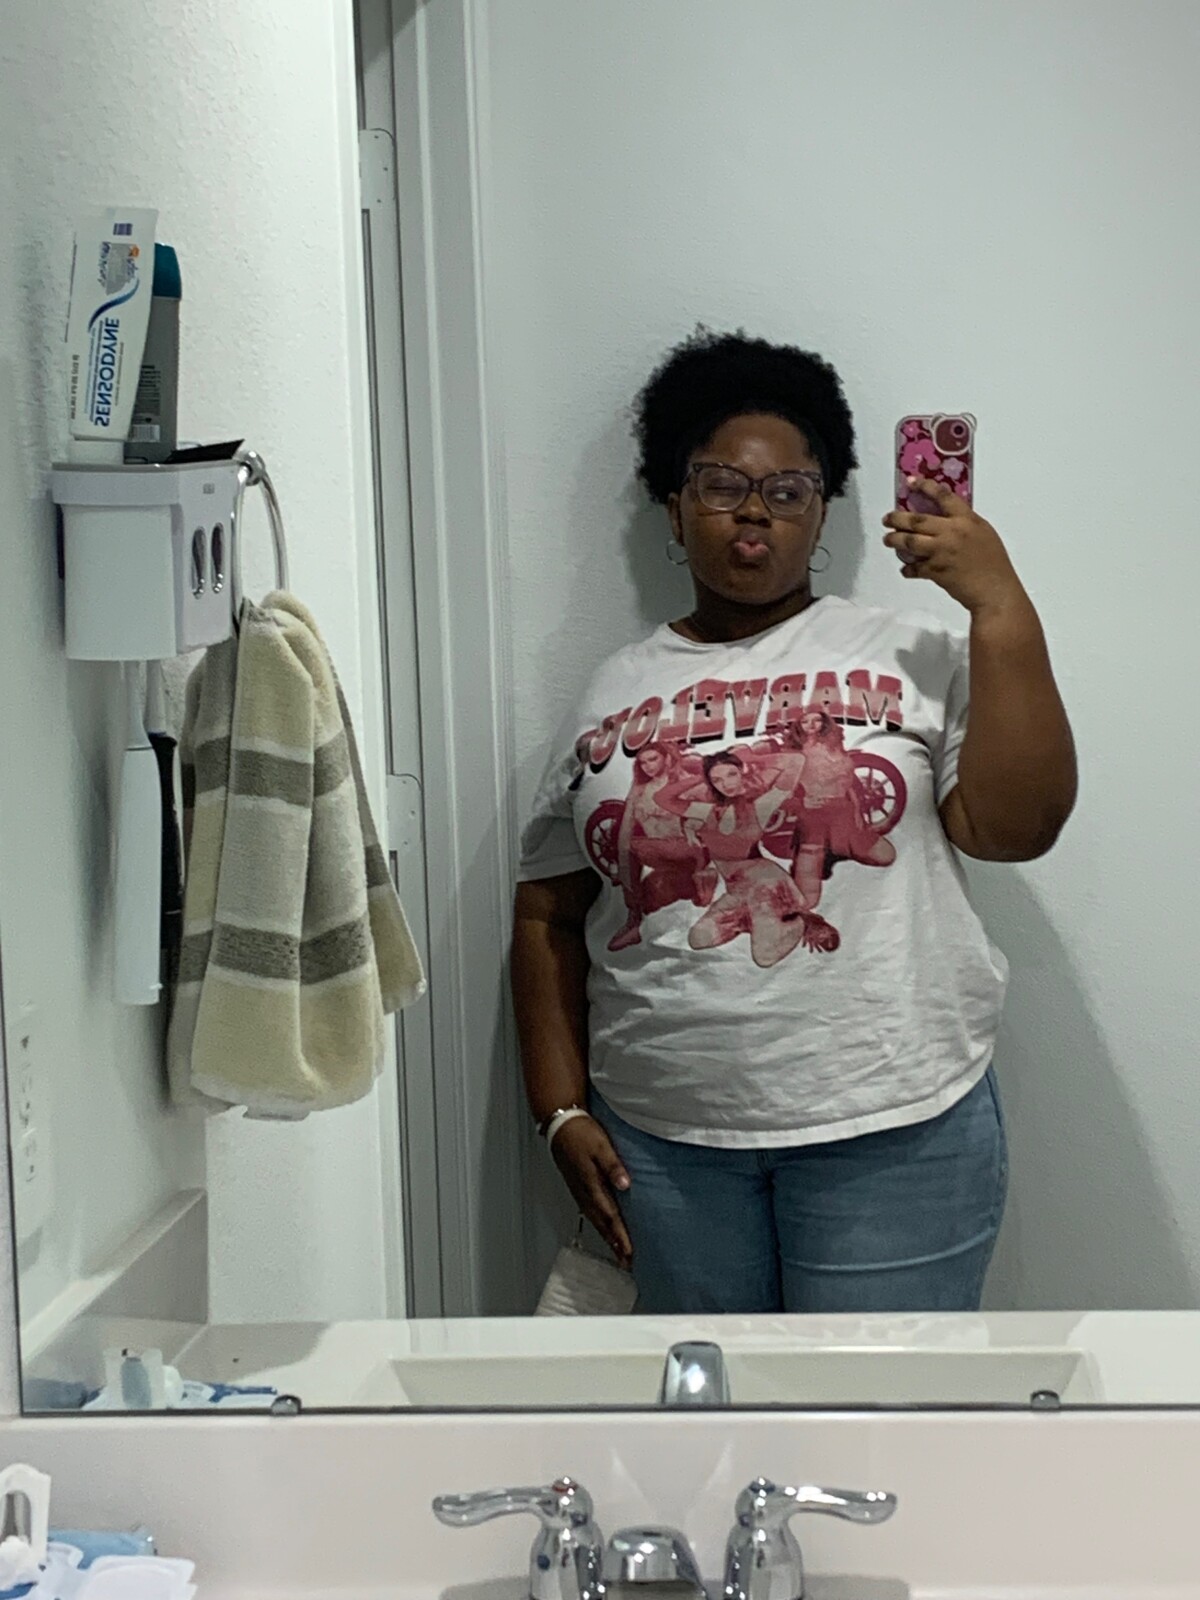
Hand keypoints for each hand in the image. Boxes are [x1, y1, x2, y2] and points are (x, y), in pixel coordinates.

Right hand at [551, 1116, 633, 1266]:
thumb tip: (625, 1185)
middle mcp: (584, 1193)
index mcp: (592, 1185)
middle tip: (626, 1263)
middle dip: (614, 1244)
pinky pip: (589, 1213)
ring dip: (607, 1238)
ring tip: (618, 1253)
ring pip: (595, 1221)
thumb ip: (613, 1166)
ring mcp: (579, 1191)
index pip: (610, 1216)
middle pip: (602, 1224)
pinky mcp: (577, 1187)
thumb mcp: (601, 1145)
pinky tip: (603, 1228)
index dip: (620, 1235)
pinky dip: (599, 1225)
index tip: (630, 1253)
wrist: (560, 1125)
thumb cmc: (582, 1133)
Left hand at [882, 477, 1025, 616]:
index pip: (943, 496)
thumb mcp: (983, 533)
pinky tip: (905, 569)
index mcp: (966, 520)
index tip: (911, 482)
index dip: (925, 486)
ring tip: (888, 539)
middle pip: (917, 520)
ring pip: (909, 542)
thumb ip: (964, 524)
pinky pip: (915, 567)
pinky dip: (908, 568)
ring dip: (895, 540)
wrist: (995, 591)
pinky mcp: (935, 571)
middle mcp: (952, 532)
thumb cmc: (994, 563)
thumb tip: (945, 520)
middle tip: (887, 519)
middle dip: (897, 518)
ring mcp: (941, 552)